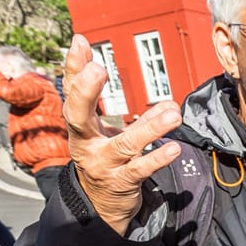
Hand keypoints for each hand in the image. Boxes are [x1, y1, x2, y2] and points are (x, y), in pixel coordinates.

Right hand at [64, 34, 181, 234]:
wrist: (102, 204)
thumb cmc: (107, 157)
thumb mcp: (107, 130)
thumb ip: (129, 110)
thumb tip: (154, 91)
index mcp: (79, 126)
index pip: (72, 92)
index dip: (74, 67)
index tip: (80, 41)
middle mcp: (85, 143)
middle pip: (77, 116)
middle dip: (85, 92)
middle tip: (97, 69)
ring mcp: (103, 164)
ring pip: (125, 144)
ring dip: (151, 128)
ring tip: (173, 114)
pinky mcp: (122, 182)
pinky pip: (141, 169)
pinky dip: (158, 157)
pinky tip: (174, 147)